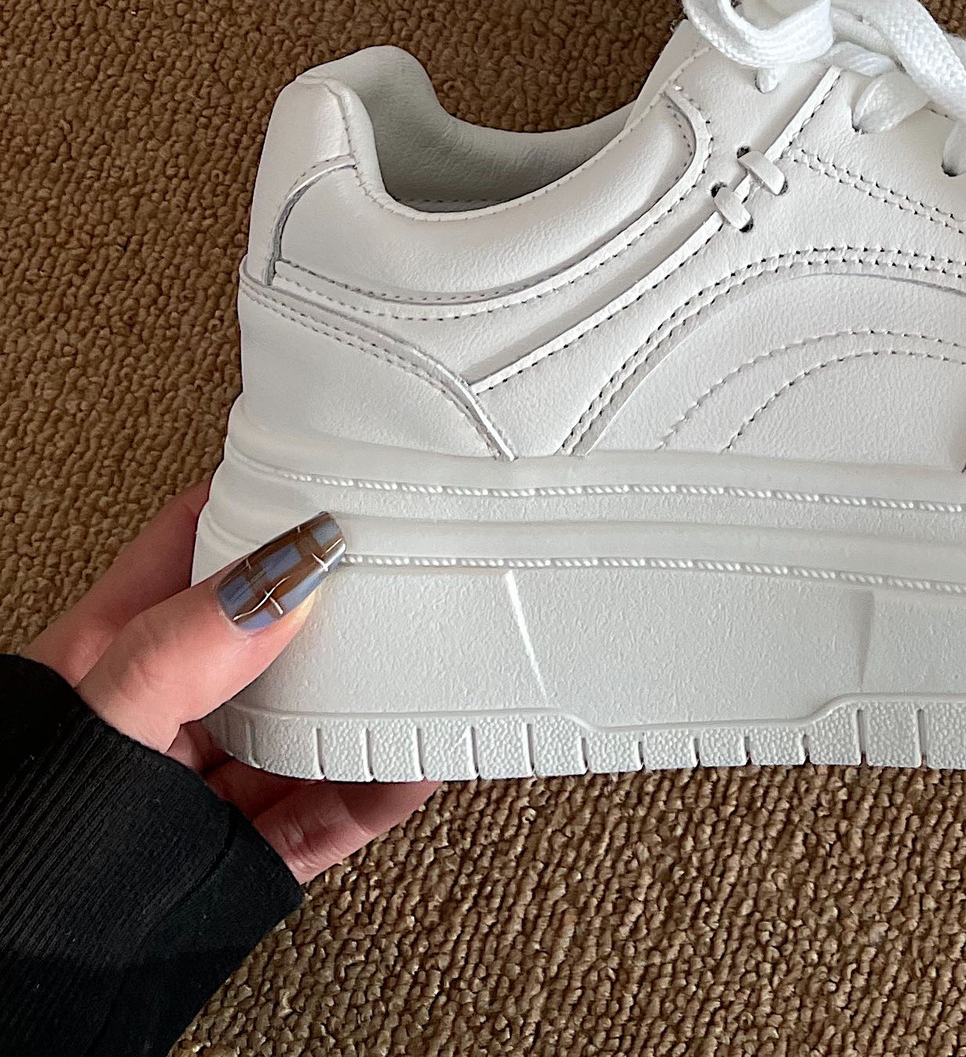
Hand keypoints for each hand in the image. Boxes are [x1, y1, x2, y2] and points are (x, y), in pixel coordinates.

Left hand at [25, 482, 437, 881]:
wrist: (21, 983)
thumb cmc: (20, 847)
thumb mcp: (100, 720)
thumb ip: (185, 647)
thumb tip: (286, 572)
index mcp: (111, 656)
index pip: (196, 545)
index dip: (260, 501)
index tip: (331, 473)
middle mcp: (169, 714)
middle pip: (273, 630)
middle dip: (340, 596)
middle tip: (408, 560)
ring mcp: (211, 786)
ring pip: (311, 720)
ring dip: (375, 694)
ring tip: (434, 655)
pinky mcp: (248, 856)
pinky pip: (334, 810)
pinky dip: (387, 786)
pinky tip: (421, 758)